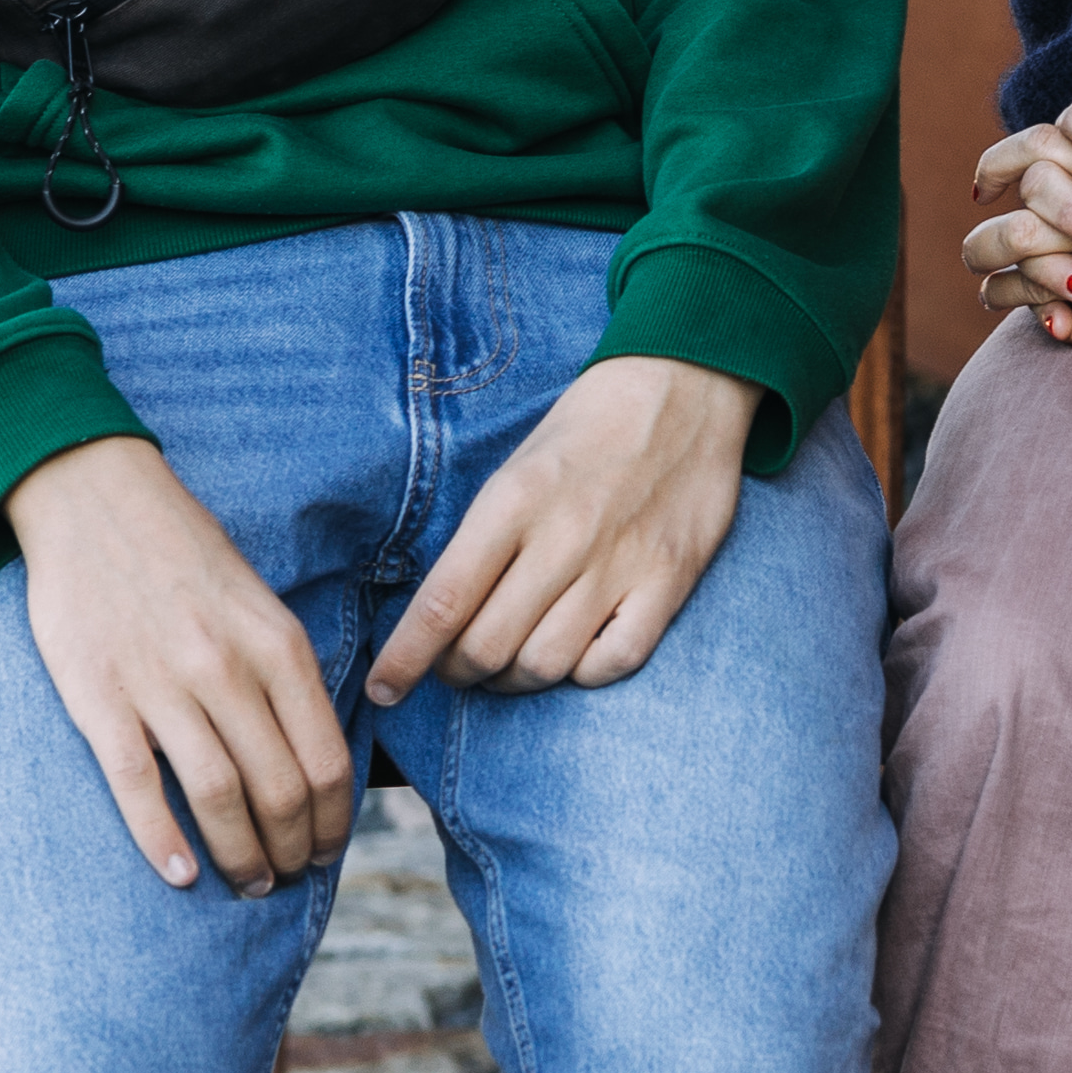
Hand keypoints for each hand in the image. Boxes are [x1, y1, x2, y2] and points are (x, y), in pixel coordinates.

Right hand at [4, 436, 352, 895]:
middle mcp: (227, 668)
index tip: (328, 849)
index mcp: (277, 645)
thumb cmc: (184, 554)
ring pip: (218, 797)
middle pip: (279, 790)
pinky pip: (138, 786)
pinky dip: (164, 840)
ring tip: (249, 882)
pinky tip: (182, 875)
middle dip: (292, 848)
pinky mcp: (99, 699)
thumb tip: (316, 757)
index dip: (334, 820)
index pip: (327, 759)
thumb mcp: (260, 603)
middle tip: (288, 876)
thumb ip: (286, 673)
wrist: (94, 498)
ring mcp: (161, 685)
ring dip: (241, 856)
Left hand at [364, 355, 755, 702]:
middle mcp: (564, 536)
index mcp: (514, 500)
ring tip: (510, 662)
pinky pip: (613, 662)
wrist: (688, 383)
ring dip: (514, 678)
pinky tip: (575, 652)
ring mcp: (620, 562)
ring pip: (544, 665)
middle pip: (487, 647)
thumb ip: (483, 539)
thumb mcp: (518, 467)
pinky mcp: (669, 580)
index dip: (405, 660)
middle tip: (456, 663)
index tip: (383, 689)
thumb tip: (442, 617)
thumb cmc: (589, 428)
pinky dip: (583, 672)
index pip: (443, 603)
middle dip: (458, 670)